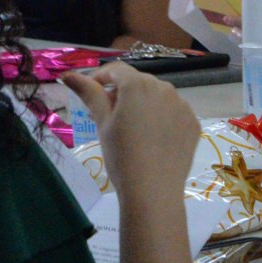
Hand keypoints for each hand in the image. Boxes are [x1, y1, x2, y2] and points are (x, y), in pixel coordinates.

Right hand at [60, 64, 199, 212]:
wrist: (153, 191)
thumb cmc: (121, 156)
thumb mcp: (102, 123)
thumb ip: (89, 94)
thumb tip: (68, 75)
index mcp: (138, 85)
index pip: (117, 70)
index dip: (101, 77)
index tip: (91, 92)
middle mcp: (165, 88)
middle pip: (138, 82)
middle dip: (122, 92)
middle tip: (108, 115)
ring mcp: (183, 105)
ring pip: (158, 96)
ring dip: (143, 103)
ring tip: (132, 128)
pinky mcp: (193, 123)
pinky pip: (174, 111)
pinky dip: (162, 117)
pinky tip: (153, 138)